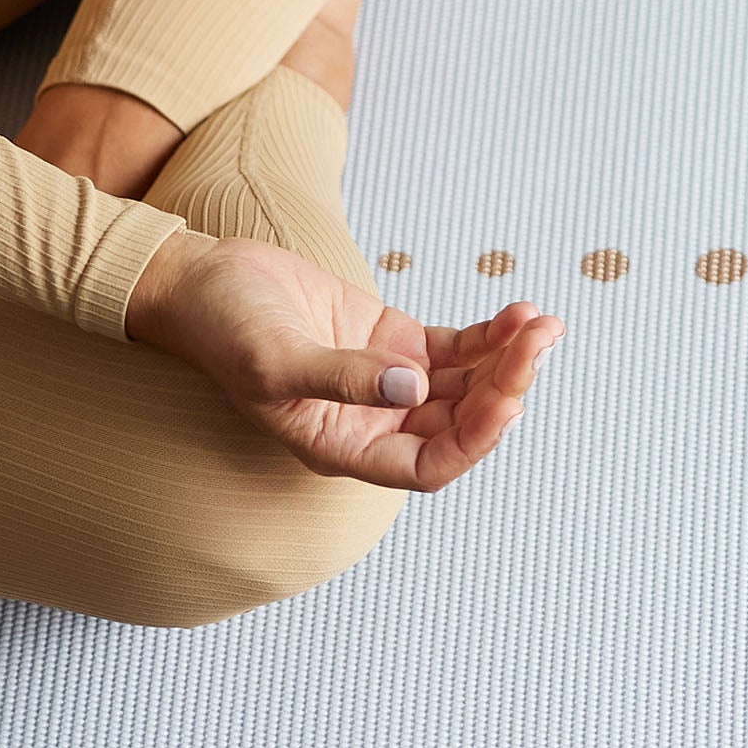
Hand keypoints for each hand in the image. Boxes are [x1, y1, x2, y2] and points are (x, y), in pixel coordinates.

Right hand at [124, 230, 564, 491]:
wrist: (203, 282)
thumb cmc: (224, 329)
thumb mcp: (274, 358)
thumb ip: (341, 377)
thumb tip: (412, 391)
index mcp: (343, 446)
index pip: (427, 466)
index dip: (473, 440)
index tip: (509, 401)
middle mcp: (373, 423)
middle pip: (458, 422)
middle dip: (505, 386)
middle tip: (540, 341)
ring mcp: (388, 381)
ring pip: (466, 384)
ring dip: (508, 359)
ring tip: (543, 323)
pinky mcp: (393, 341)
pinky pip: (457, 349)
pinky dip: (490, 335)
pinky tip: (518, 313)